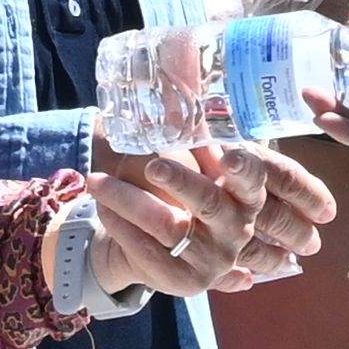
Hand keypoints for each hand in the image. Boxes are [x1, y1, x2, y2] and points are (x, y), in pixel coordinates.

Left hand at [86, 141, 335, 298]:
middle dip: (179, 180)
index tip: (227, 152)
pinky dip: (119, 225)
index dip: (243, 168)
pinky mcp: (181, 282)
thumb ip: (202, 134)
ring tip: (94, 179)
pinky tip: (101, 206)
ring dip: (127, 200)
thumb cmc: (192, 199)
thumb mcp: (205, 170)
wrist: (176, 258)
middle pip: (208, 203)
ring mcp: (210, 260)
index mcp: (248, 199)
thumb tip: (182, 66)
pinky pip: (144, 250)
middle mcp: (235, 231)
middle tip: (151, 162)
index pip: (254, 181)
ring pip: (167, 226)